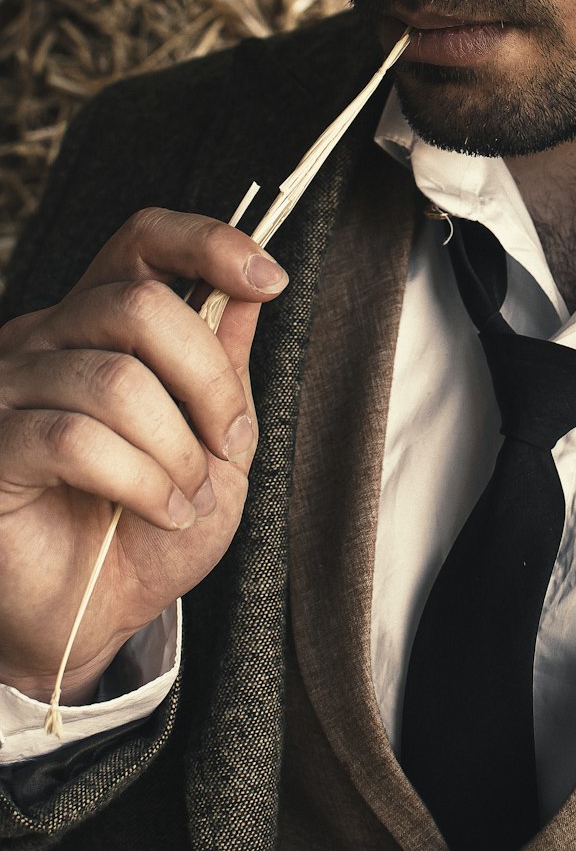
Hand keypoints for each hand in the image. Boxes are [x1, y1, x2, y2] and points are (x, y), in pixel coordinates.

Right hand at [0, 208, 287, 702]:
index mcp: (101, 321)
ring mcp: (10, 387)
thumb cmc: (147, 529)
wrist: (90, 618)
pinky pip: (75, 439)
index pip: (143, 241)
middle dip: (209, 378)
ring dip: (177, 449)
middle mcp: (47, 338)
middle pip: (139, 305)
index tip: (266, 277)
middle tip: (229, 440)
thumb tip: (249, 289)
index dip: (206, 243)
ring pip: (115, 379)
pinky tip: (161, 511)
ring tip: (190, 494)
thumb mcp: (215, 442)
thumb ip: (225, 365)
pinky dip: (141, 480)